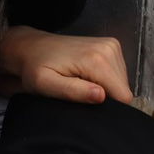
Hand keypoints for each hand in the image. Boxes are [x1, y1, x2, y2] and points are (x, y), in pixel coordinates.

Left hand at [0, 26, 131, 104]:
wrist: (31, 47)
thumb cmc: (34, 68)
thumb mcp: (45, 84)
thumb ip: (73, 91)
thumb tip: (102, 96)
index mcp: (97, 60)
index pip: (123, 97)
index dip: (107, 107)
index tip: (86, 105)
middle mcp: (109, 49)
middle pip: (123, 90)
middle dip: (104, 98)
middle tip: (78, 92)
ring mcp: (111, 45)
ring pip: (121, 83)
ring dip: (104, 89)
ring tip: (79, 83)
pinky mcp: (110, 46)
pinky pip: (117, 74)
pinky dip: (104, 80)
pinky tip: (85, 77)